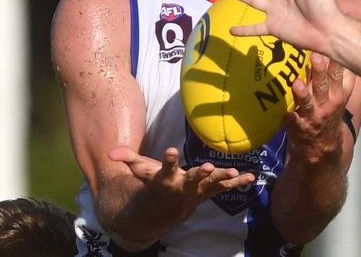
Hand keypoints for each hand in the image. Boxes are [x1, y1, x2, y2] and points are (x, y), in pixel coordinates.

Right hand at [109, 146, 254, 205]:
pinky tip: (250, 177)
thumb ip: (127, 159)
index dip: (168, 160)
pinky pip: (225, 188)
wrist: (165, 209)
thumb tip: (110, 154)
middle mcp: (183, 187)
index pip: (165, 169)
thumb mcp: (140, 170)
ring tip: (233, 172)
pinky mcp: (209, 191)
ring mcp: (198, 191)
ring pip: (211, 185)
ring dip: (222, 178)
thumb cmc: (153, 183)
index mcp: (165, 180)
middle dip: (199, 174)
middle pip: (191, 180)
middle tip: (205, 167)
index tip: (171, 150)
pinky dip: (238, 183)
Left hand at [286, 53, 352, 164]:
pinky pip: (294, 122)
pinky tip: (286, 113)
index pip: (341, 74)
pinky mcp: (300, 126)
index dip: (338, 60)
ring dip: (303, 93)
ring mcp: (314, 115)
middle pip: (324, 84)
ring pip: (309, 103)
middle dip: (320, 70)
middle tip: (316, 55)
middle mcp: (328, 103)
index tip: (333, 43)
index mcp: (339, 93)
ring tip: (297, 83)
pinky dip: (290, 118)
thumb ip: (339, 71)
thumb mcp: (340, 92)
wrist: (323, 145)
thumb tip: (338, 44)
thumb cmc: (329, 109)